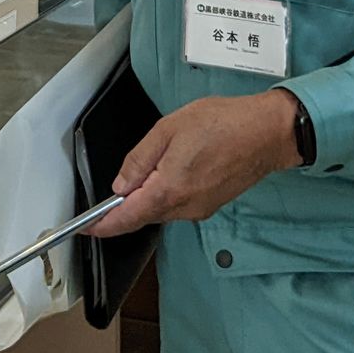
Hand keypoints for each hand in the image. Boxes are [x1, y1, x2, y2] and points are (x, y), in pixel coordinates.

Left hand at [91, 91, 301, 237]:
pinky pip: (178, 204)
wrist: (267, 133)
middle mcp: (184, 208)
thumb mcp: (168, 129)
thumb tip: (120, 186)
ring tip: (160, 159)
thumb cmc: (222, 124)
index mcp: (169, 190)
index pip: (126, 217)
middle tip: (124, 176)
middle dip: (126, 202)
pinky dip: (167, 192)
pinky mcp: (211, 205)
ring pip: (161, 209)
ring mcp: (200, 209)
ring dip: (149, 194)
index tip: (85, 228)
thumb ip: (140, 159)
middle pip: (143, 214)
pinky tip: (174, 167)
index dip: (102, 225)